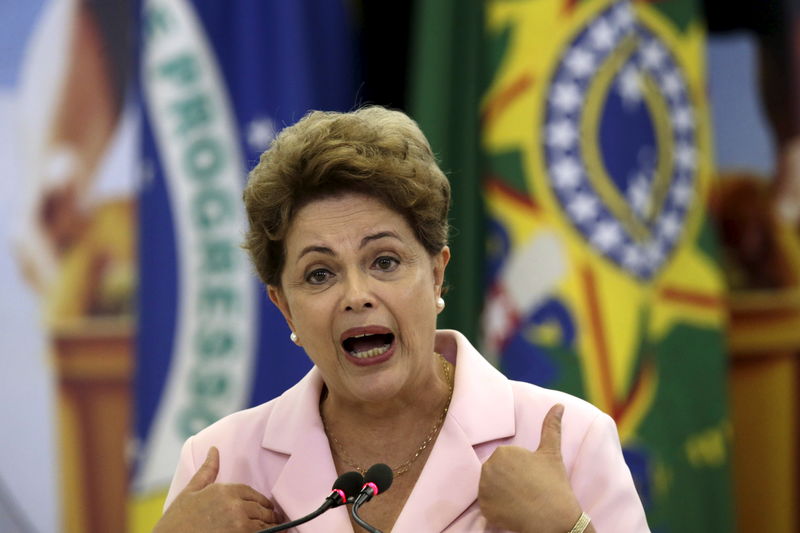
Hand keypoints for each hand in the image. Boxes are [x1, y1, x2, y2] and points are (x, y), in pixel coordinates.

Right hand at [154, 447, 283, 532]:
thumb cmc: (177, 520)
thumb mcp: (190, 491)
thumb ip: (207, 471)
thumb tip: (214, 449)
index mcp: (225, 491)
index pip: (253, 493)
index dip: (260, 501)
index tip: (264, 507)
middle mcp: (235, 506)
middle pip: (262, 509)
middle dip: (268, 514)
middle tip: (273, 519)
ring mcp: (239, 525)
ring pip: (265, 524)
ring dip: (270, 526)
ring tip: (273, 530)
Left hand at [478, 404, 585, 532]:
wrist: (555, 519)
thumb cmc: (554, 485)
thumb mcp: (551, 453)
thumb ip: (551, 427)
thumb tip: (559, 405)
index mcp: (502, 452)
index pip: (505, 461)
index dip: (519, 471)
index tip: (531, 478)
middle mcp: (488, 468)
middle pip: (495, 474)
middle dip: (507, 481)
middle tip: (526, 491)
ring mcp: (485, 490)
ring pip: (490, 489)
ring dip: (501, 495)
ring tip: (520, 500)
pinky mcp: (484, 509)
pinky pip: (488, 507)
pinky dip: (498, 510)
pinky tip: (513, 511)